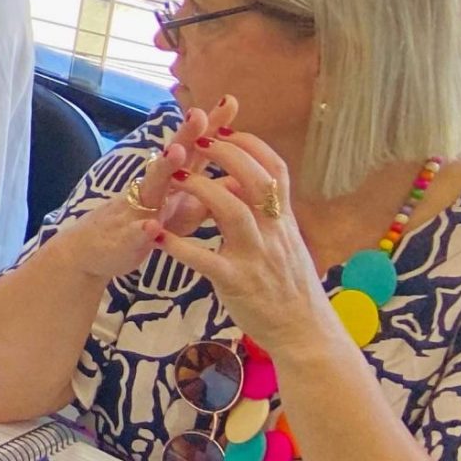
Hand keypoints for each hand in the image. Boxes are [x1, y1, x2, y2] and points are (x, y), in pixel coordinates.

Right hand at [56, 101, 227, 282]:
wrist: (94, 251)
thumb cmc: (147, 227)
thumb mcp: (184, 211)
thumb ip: (209, 194)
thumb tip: (242, 179)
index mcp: (173, 183)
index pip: (195, 149)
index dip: (211, 127)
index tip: (230, 101)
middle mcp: (154, 189)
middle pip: (171, 158)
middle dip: (185, 136)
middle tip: (199, 113)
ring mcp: (137, 210)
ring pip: (151, 187)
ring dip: (163, 169)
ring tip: (175, 153)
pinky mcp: (124, 238)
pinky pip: (134, 233)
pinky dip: (141, 229)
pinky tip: (150, 227)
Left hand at [152, 126, 335, 355]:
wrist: (305, 331)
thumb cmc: (290, 284)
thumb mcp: (284, 242)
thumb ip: (265, 212)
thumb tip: (243, 180)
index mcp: (284, 220)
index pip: (275, 170)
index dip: (251, 146)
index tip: (226, 129)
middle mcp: (274, 233)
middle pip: (254, 180)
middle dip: (225, 155)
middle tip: (196, 140)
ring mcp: (256, 256)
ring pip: (232, 211)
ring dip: (201, 188)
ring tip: (174, 176)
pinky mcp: (236, 281)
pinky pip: (205, 258)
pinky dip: (179, 244)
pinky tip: (155, 233)